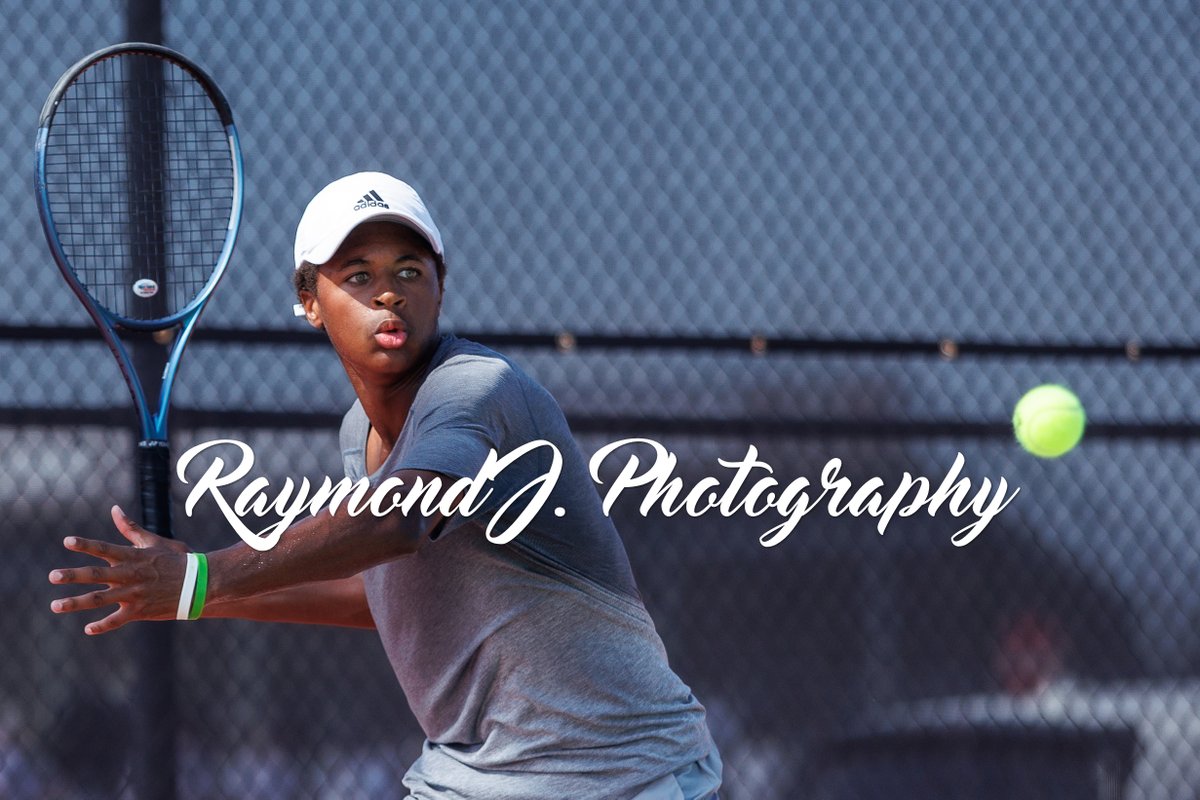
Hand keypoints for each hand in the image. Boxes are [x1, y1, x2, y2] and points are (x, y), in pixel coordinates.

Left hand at [49, 505, 190, 634]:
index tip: (67, 541)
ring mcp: (134, 594)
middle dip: (73, 575)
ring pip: (100, 599)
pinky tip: (88, 628)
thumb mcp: (154, 542)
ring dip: (76, 603)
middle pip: (97, 575)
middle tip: (52, 576)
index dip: (86, 544)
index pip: (105, 549)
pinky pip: (117, 620)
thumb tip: (114, 509)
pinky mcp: (140, 611)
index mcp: (133, 557)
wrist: (200, 583)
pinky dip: (103, 625)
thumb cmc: (176, 560)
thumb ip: (130, 528)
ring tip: (56, 605)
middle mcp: (130, 575)